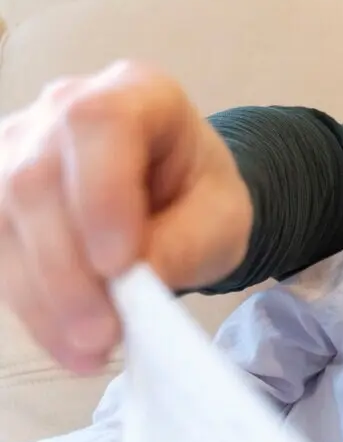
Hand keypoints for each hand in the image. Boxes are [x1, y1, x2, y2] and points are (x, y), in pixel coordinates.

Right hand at [0, 60, 251, 371]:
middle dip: (66, 269)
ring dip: (43, 297)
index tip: (119, 264)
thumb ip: (186, 241)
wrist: (177, 198)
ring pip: (3, 220)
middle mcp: (63, 107)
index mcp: (136, 91)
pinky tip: (66, 340)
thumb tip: (133, 281)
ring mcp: (16, 147)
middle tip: (103, 333)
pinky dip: (30, 304)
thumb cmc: (201, 196)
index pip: (100, 123)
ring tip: (90, 350)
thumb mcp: (223, 219)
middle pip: (36, 180)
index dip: (100, 193)